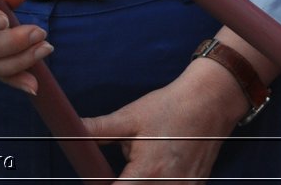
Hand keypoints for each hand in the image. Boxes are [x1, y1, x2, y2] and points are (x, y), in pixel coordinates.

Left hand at [81, 61, 242, 181]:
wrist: (209, 103)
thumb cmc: (169, 108)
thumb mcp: (129, 117)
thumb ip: (98, 130)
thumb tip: (70, 131)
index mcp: (147, 172)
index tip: (98, 180)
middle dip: (124, 182)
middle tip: (126, 163)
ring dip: (143, 181)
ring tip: (147, 158)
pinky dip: (161, 180)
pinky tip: (162, 162)